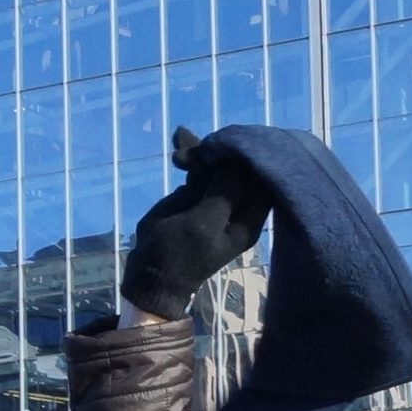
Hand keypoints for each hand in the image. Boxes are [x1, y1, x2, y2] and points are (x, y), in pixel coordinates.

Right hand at [120, 125, 277, 318]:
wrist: (149, 273)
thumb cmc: (178, 254)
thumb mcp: (201, 225)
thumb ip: (223, 192)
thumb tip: (238, 159)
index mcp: (249, 218)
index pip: (262, 178)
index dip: (249, 156)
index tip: (227, 142)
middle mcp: (239, 207)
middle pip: (242, 168)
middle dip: (222, 151)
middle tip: (198, 144)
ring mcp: (218, 200)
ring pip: (219, 166)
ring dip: (203, 151)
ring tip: (178, 137)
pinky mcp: (198, 196)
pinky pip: (201, 170)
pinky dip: (191, 157)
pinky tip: (177, 141)